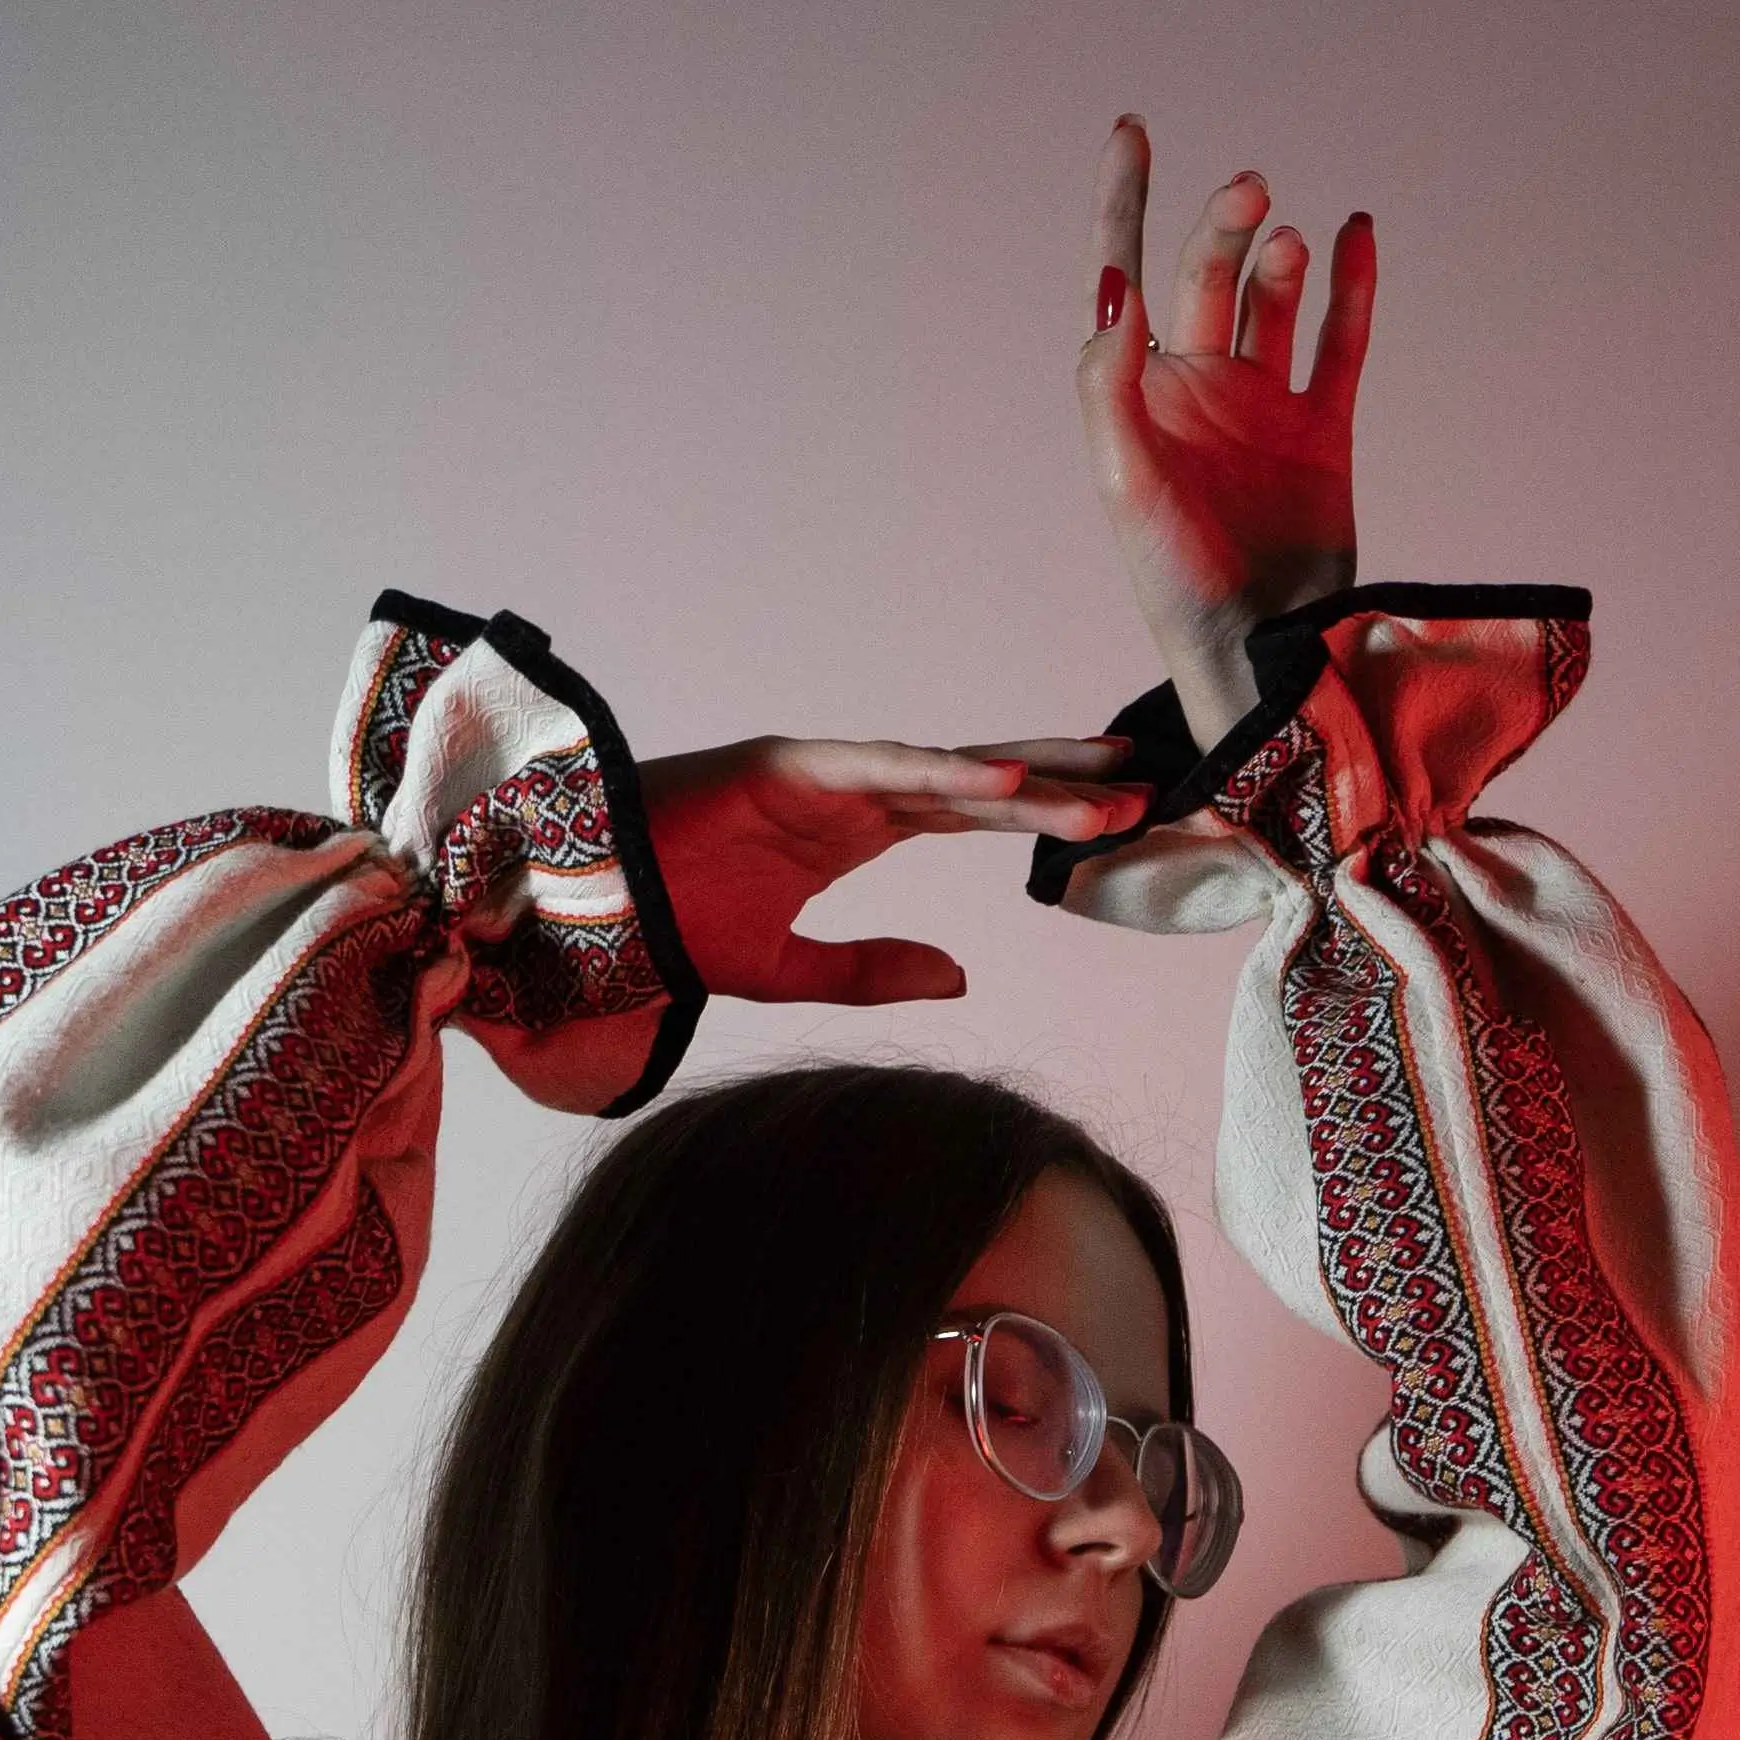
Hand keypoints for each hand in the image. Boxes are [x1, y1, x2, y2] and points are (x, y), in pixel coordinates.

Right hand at [636, 735, 1147, 1005]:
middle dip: (1064, 786)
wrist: (587, 913)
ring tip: (1110, 791)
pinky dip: (946, 774)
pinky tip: (1010, 786)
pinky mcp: (789, 763)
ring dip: (1031, 782)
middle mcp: (852, 790)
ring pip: (950, 772)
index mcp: (856, 829)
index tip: (1119, 823)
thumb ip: (873, 972)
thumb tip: (963, 976)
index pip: (974, 818)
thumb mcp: (789, 972)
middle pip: (981, 784)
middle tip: (1152, 791)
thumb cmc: (670, 926)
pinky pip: (883, 768)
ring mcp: (825, 770)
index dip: (1046, 818)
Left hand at [1078, 117, 1376, 748]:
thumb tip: (1115, 293)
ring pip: (1274, 300)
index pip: (1124, 280)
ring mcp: (1262, 409)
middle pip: (1207, 275)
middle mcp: (1197, 393)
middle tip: (1252, 193)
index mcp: (1137, 400)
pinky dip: (1352, 287)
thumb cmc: (1177, 585)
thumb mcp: (1124, 485)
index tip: (1134, 130)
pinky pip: (1341, 342)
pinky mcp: (1323, 432)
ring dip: (1280, 259)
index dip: (1124, 204)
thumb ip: (1110, 388)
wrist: (1260, 654)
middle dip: (1223, 226)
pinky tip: (1356, 234)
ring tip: (1290, 241)